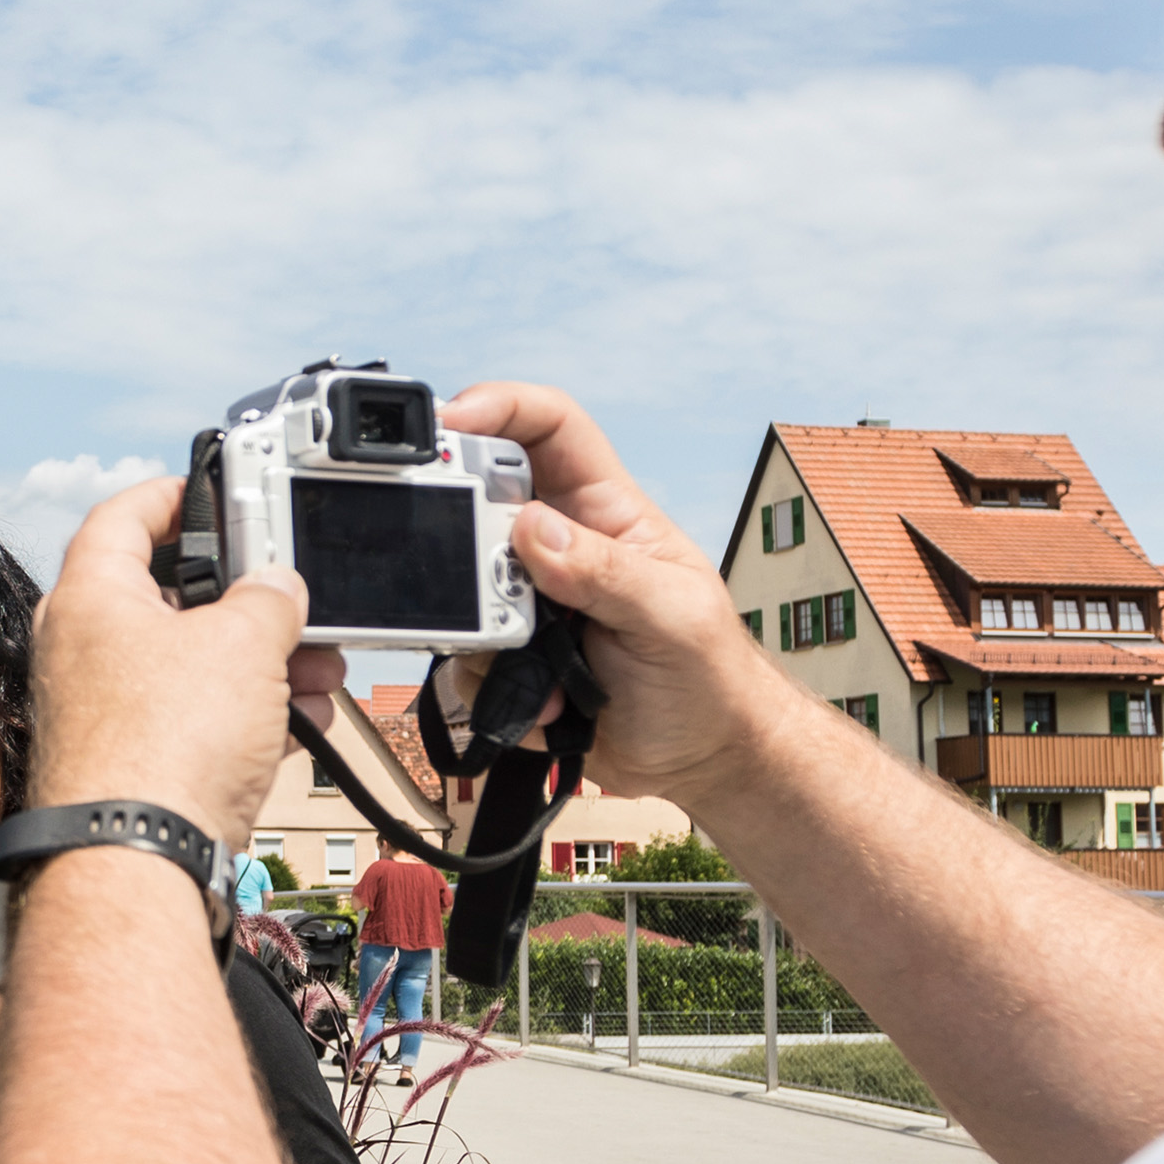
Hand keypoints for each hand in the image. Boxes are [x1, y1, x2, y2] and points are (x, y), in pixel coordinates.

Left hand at [31, 478, 306, 838]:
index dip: (174, 494)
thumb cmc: (165, 746)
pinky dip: (247, 714)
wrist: (138, 861)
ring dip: (263, 662)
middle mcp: (84, 650)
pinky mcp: (131, 764)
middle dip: (248, 600)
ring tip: (320, 670)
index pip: (124, 515)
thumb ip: (270, 596)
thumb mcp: (245, 641)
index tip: (213, 490)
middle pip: (172, 596)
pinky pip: (195, 720)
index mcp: (91, 597)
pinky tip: (300, 722)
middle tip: (294, 598)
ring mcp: (104, 711)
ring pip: (192, 664)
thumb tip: (277, 588)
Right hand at [441, 382, 816, 805]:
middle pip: (479, 506)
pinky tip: (548, 709)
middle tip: (485, 586)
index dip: (500, 407)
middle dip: (466, 542)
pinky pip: (463, 662)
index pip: (549, 428)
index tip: (453, 420)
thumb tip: (533, 529)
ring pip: (460, 592)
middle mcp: (558, 546)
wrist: (701, 756)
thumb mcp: (674, 616)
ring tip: (544, 674)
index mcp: (605, 511)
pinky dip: (492, 691)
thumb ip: (608, 572)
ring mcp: (528, 603)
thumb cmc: (710, 675)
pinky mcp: (508, 659)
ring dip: (486, 637)